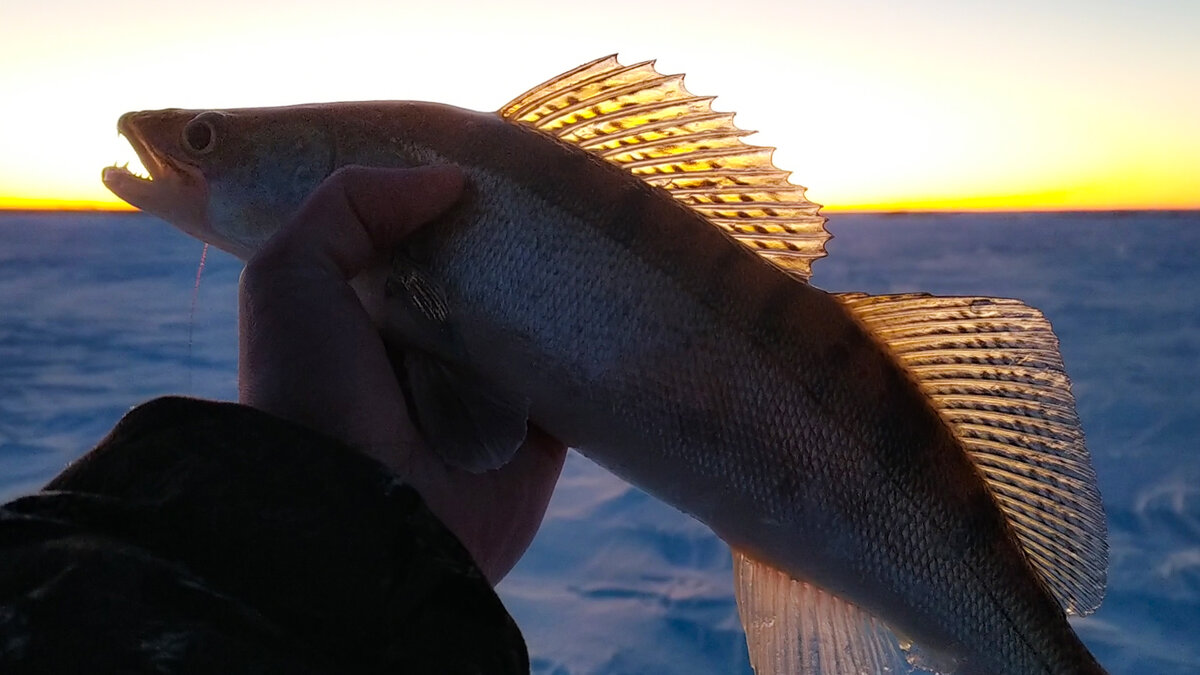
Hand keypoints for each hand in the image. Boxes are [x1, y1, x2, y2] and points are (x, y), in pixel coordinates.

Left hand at [237, 165, 566, 582]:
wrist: (359, 518)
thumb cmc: (311, 390)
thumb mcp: (290, 274)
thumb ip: (350, 205)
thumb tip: (448, 179)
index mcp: (371, 315)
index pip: (420, 241)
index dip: (451, 201)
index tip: (495, 157)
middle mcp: (431, 350)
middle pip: (487, 275)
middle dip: (517, 236)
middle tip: (562, 183)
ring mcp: (489, 392)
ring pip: (539, 319)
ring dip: (565, 283)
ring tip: (606, 221)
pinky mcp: (540, 431)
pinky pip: (579, 374)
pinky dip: (599, 340)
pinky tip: (626, 287)